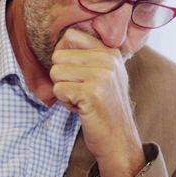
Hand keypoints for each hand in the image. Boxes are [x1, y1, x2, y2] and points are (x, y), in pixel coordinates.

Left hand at [50, 28, 145, 176]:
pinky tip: (83, 109)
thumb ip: (90, 56)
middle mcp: (108, 60)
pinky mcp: (91, 93)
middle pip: (58, 56)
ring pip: (55, 73)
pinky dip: (66, 103)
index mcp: (111, 52)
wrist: (119, 141)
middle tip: (82, 92)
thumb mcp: (107, 75)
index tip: (74, 73)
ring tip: (83, 100)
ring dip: (64, 91)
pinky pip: (58, 89)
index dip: (64, 55)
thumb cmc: (107, 109)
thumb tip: (61, 41)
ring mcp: (101, 75)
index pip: (70, 35)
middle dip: (63, 77)